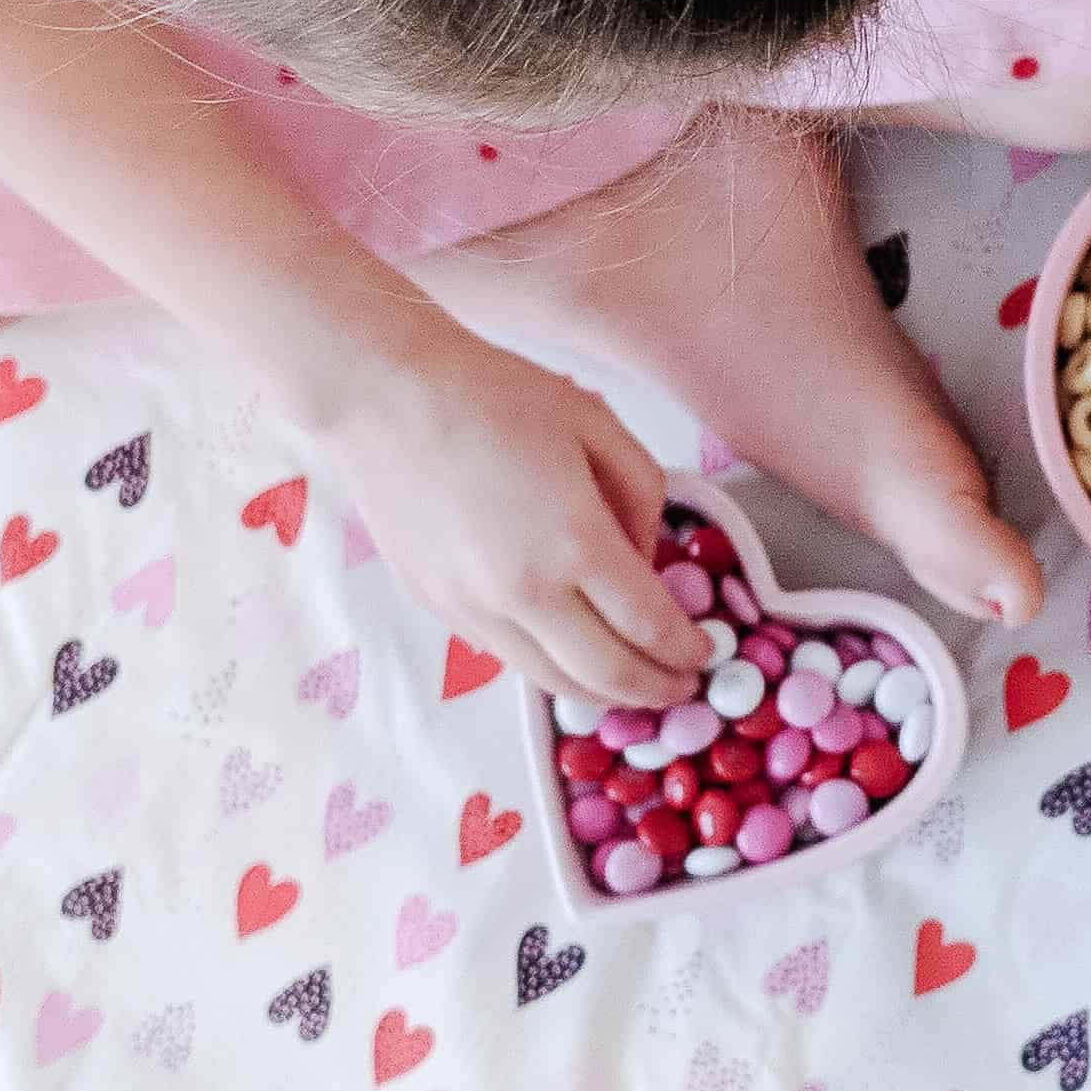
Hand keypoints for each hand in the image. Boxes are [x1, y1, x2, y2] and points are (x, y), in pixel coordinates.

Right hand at [320, 317, 714, 708]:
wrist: (383, 395)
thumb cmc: (493, 394)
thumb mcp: (596, 424)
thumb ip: (641, 495)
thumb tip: (644, 560)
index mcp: (574, 542)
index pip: (648, 624)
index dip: (686, 648)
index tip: (708, 652)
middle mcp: (524, 592)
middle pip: (608, 674)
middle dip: (656, 689)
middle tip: (685, 686)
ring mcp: (474, 609)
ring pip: (554, 681)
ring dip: (604, 695)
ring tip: (635, 687)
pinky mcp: (439, 609)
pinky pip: (510, 658)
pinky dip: (552, 668)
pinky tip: (571, 654)